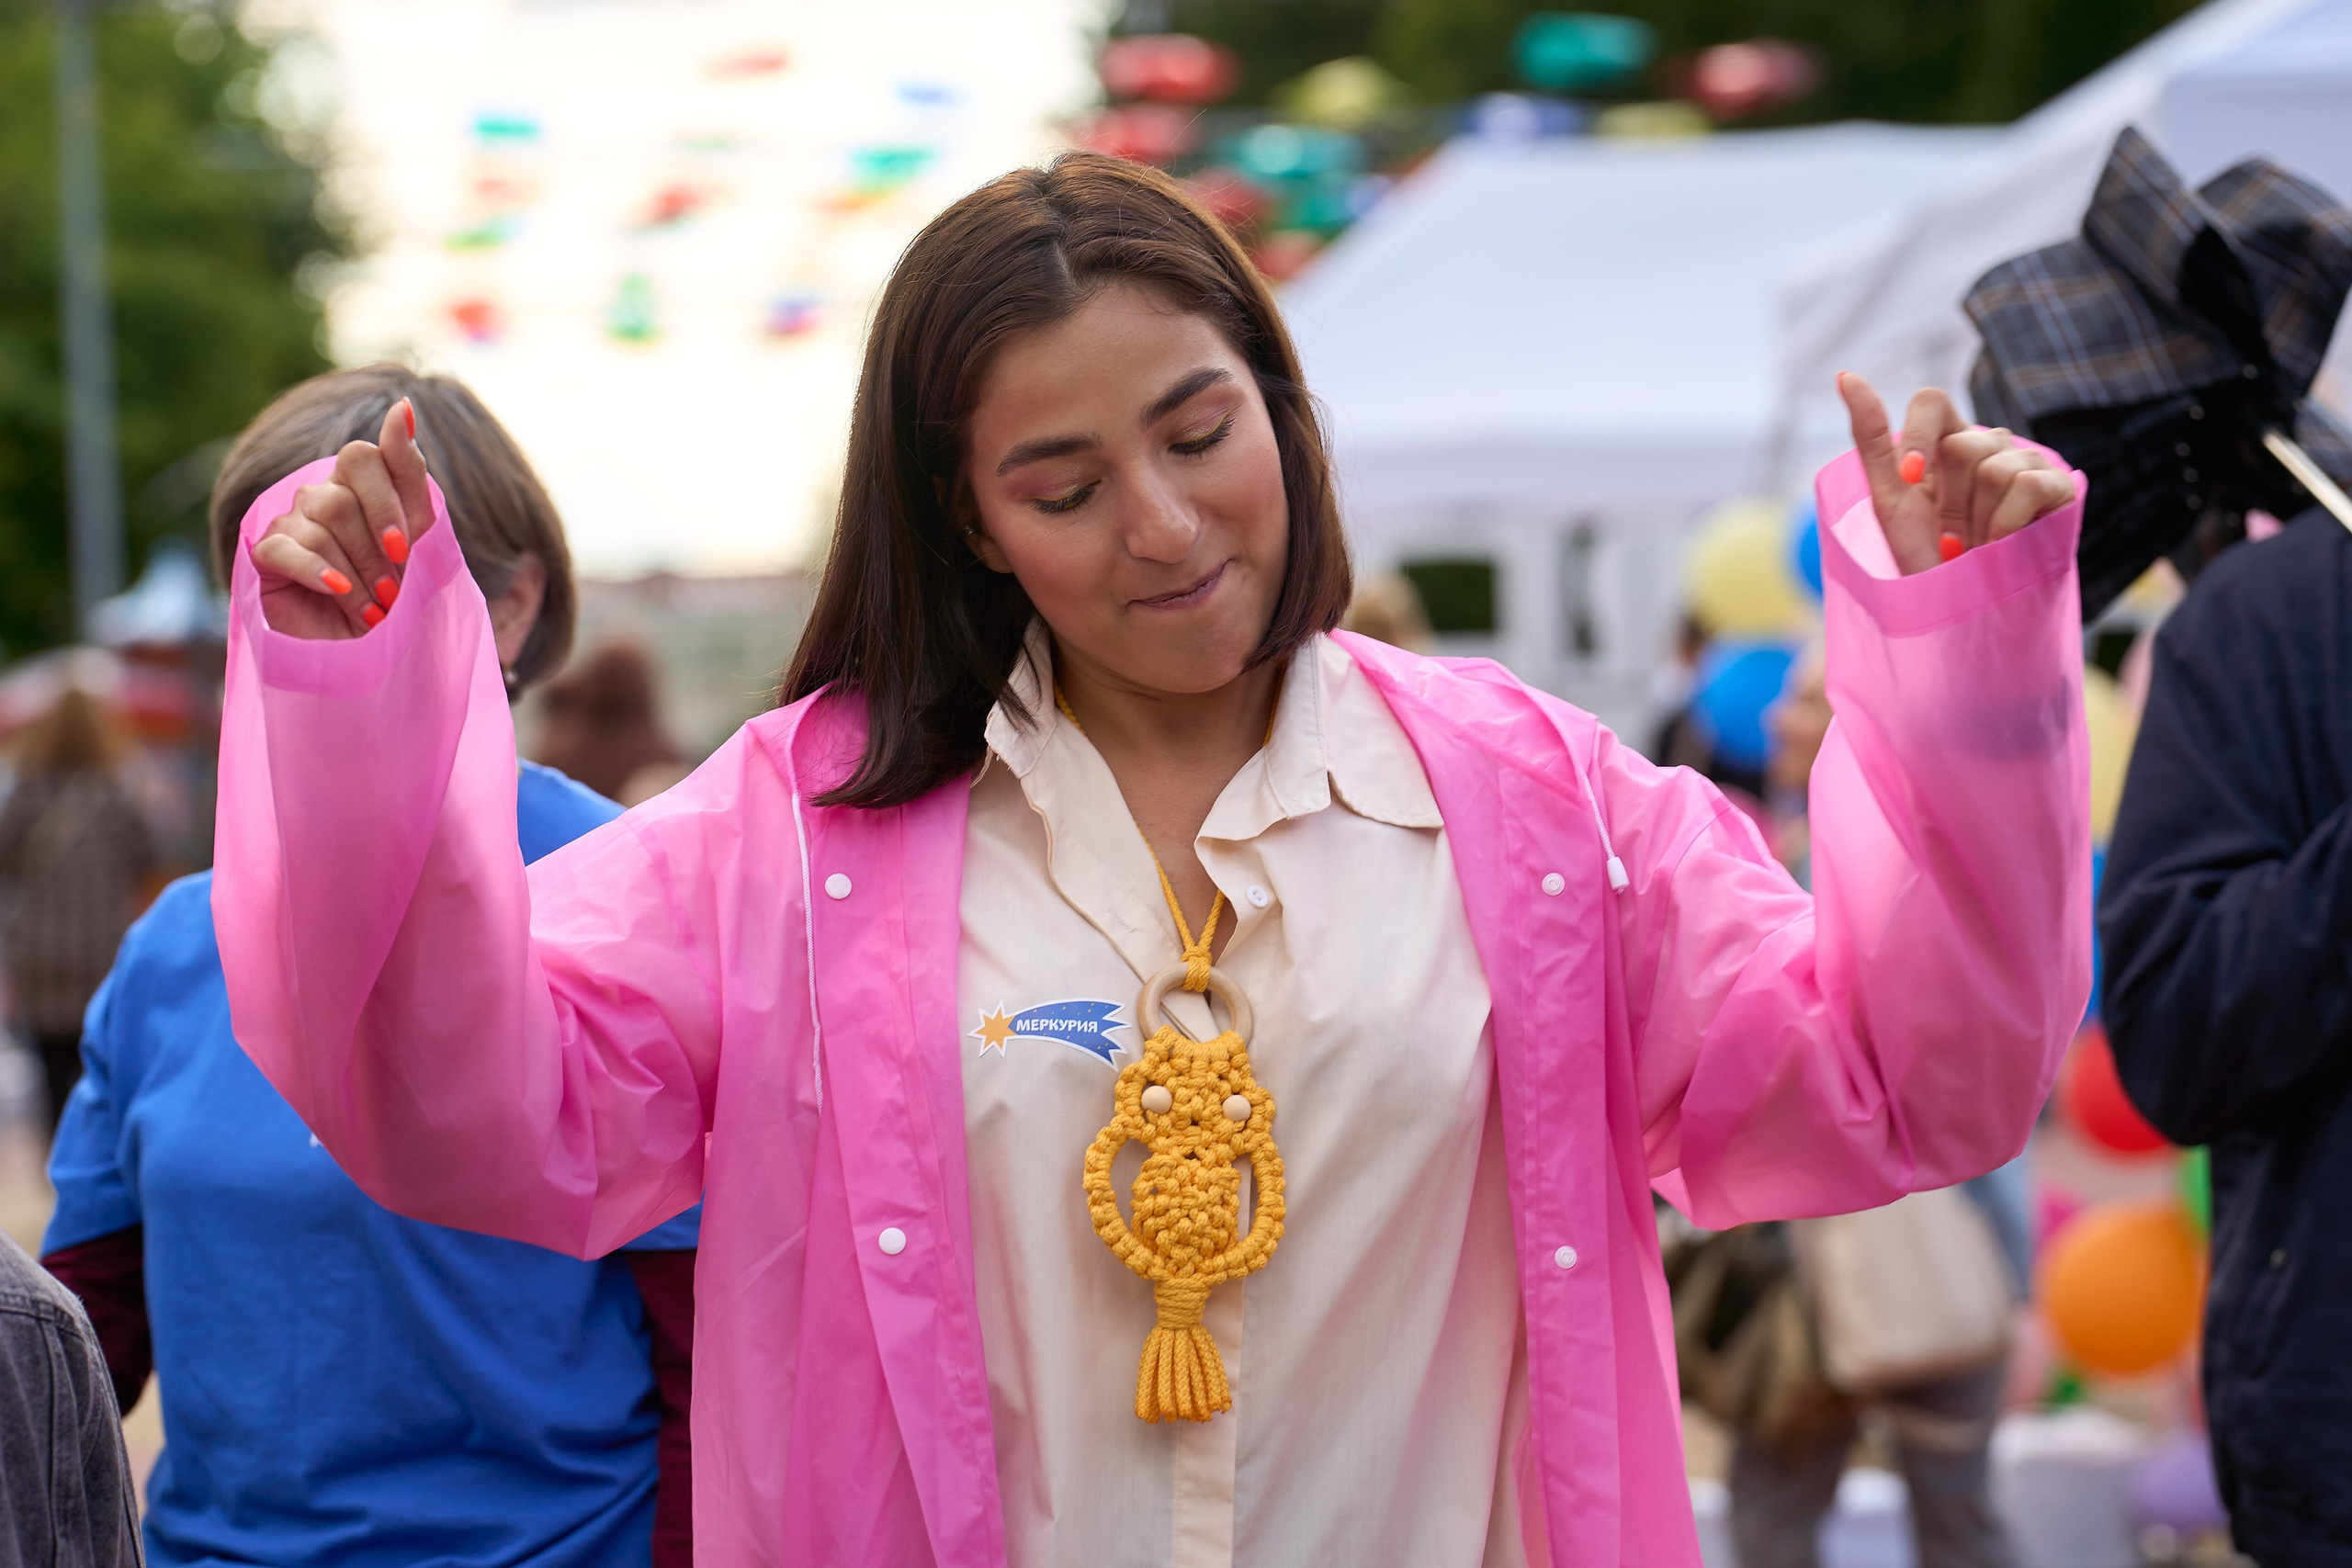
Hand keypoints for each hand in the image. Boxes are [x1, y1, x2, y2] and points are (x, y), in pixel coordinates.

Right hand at [249, 399, 435, 638]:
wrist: (374, 657)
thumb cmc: (401, 598)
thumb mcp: (422, 536)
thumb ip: (409, 472)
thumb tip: (403, 404)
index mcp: (362, 487)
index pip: (366, 457)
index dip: (389, 500)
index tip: (407, 545)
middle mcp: (322, 496)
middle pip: (342, 492)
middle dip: (376, 546)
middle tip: (394, 589)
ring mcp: (290, 522)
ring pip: (320, 520)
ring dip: (356, 571)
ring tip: (375, 607)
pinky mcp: (265, 556)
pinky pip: (286, 547)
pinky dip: (319, 571)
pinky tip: (339, 592)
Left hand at [1838, 374, 2074, 576]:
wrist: (1961, 605)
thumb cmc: (1923, 553)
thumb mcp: (1888, 496)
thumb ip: (1871, 437)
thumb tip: (1845, 374)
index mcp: (1946, 440)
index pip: (1931, 401)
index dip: (1917, 437)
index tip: (1910, 481)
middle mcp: (1989, 443)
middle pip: (1962, 445)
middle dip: (1948, 502)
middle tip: (1950, 534)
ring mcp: (2026, 461)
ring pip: (1993, 468)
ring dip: (1975, 521)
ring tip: (1976, 543)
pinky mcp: (2057, 486)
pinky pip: (2028, 485)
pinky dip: (2004, 524)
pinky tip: (2001, 542)